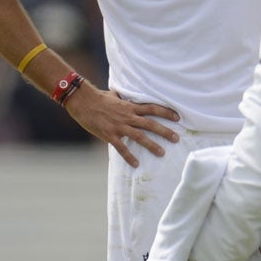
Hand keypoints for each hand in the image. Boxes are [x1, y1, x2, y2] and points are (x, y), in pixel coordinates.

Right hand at [63, 83, 180, 165]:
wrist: (82, 101)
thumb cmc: (98, 98)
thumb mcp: (115, 96)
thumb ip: (124, 99)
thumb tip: (126, 97)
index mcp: (130, 107)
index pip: (153, 108)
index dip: (166, 112)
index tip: (177, 117)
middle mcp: (128, 116)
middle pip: (151, 124)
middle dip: (165, 131)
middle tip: (177, 138)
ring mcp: (119, 126)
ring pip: (140, 136)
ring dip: (152, 145)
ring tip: (162, 153)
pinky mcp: (109, 135)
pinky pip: (121, 148)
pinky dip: (129, 156)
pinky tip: (136, 164)